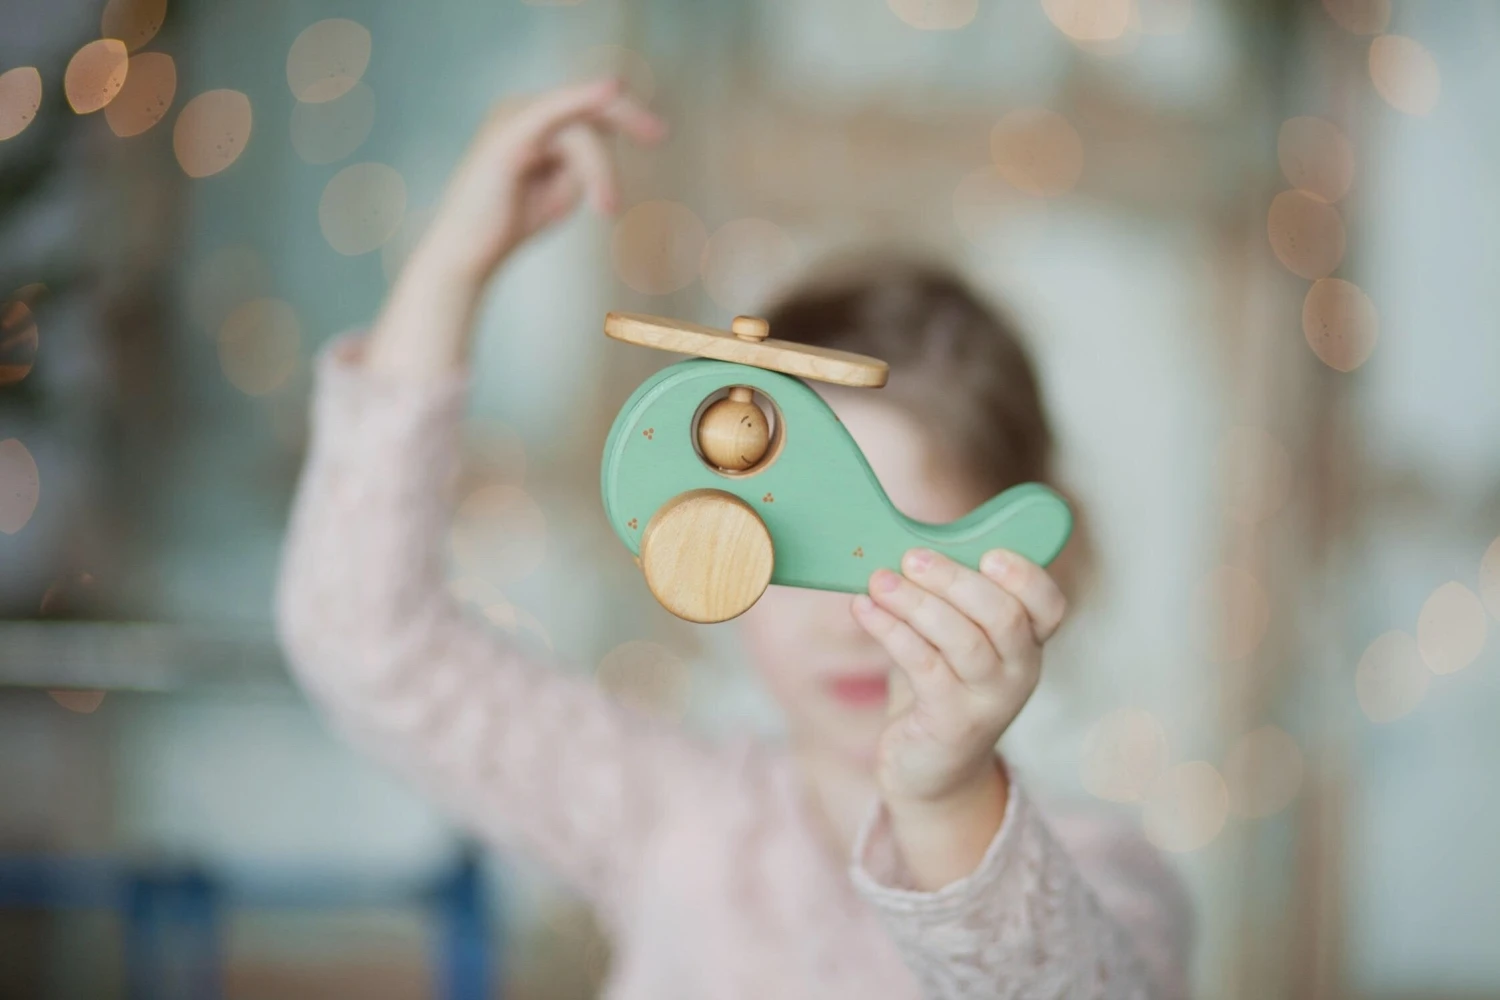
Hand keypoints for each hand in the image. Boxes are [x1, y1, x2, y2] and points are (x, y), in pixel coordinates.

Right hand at [368, 77, 664, 379]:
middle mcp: (519, 108)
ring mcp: (511, 118)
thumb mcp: (562, 188)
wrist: (468, 255)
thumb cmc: (511, 223)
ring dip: (599, 172)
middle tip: (659, 135)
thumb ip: (587, 161)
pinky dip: (582, 100)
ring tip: (606, 209)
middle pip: (589, 109)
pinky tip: (610, 91)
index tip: (658, 134)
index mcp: (531, 118)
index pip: (588, 110)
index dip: (625, 116)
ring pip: (581, 131)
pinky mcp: (508, 136)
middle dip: (627, 117)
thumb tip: (611, 139)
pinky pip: (554, 112)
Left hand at [852, 548, 1066, 806]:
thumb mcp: (955, 640)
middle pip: (1004, 616)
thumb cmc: (940, 686)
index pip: (1049, 604)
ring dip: (917, 604)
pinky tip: (864, 610)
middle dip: (955, 579)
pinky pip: (924, 667)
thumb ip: (947, 598)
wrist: (932, 770)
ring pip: (963, 641)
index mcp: (1028, 642)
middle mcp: (1020, 671)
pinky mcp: (952, 722)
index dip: (1026, 575)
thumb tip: (902, 542)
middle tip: (910, 557)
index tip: (989, 552)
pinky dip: (892, 632)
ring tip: (878, 581)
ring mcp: (990, 700)